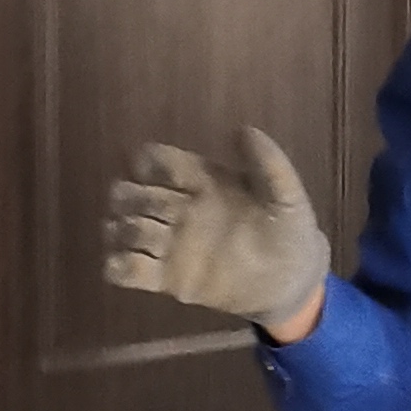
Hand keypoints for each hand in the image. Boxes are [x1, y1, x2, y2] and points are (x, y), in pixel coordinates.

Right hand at [102, 128, 330, 334]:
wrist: (293, 280)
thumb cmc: (290, 230)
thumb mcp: (287, 193)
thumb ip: (269, 163)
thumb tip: (243, 130)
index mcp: (202, 181)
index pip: (159, 161)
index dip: (148, 162)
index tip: (149, 170)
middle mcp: (180, 209)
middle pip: (132, 194)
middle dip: (127, 198)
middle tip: (144, 211)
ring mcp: (172, 245)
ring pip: (124, 228)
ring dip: (118, 229)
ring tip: (136, 237)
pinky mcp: (170, 280)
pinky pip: (128, 271)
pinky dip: (116, 266)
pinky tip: (125, 265)